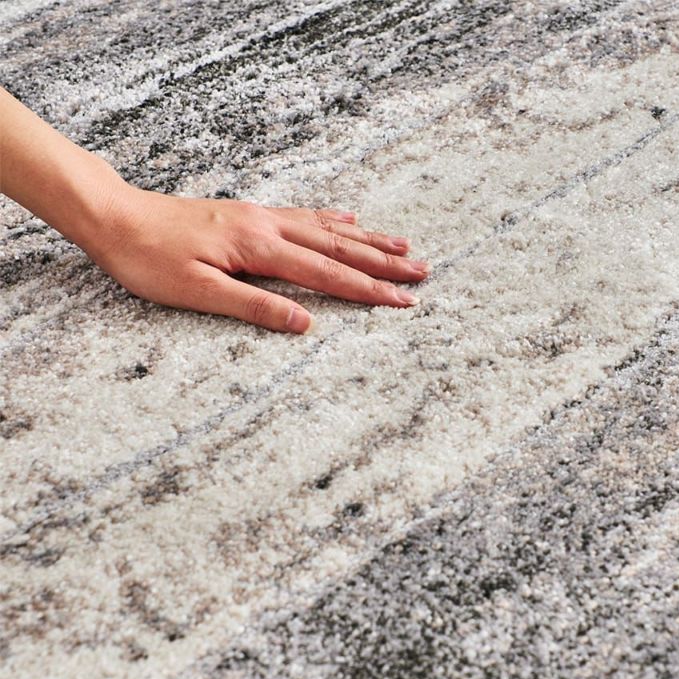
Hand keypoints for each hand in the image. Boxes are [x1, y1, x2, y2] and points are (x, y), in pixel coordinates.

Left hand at [85, 187, 429, 333]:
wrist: (115, 217)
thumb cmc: (150, 259)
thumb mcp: (199, 293)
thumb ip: (256, 306)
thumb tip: (305, 323)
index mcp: (260, 248)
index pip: (328, 274)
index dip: (369, 289)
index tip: (403, 300)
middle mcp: (269, 226)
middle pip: (340, 246)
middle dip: (384, 262)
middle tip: (423, 270)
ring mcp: (261, 216)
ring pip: (328, 228)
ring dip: (368, 239)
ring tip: (403, 244)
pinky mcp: (250, 214)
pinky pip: (305, 214)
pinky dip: (334, 219)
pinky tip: (349, 219)